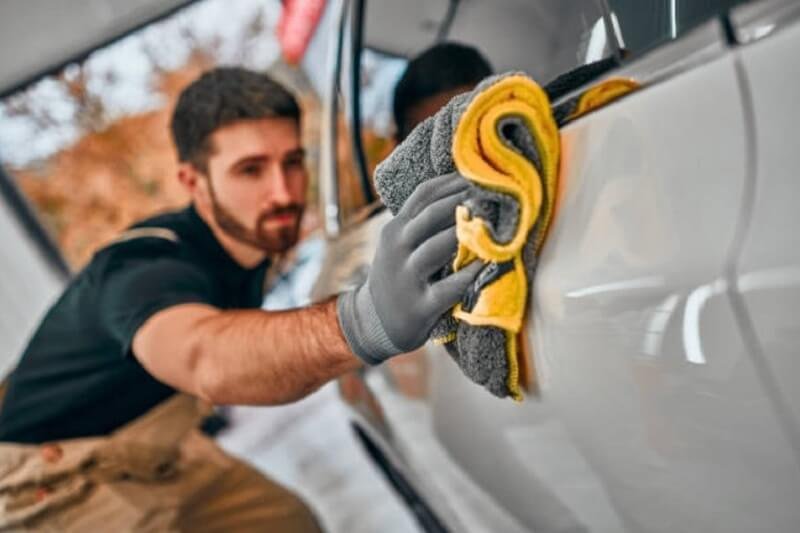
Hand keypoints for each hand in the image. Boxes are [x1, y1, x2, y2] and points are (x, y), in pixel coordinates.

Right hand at [337, 172, 482, 363]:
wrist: (374, 322)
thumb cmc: (399, 276)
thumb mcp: (399, 244)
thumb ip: (422, 222)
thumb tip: (464, 192)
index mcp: (395, 229)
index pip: (424, 194)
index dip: (454, 182)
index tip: (481, 175)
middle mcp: (397, 248)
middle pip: (432, 215)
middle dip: (465, 202)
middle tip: (495, 195)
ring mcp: (407, 277)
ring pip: (438, 246)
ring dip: (467, 233)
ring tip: (496, 224)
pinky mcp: (421, 305)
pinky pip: (450, 287)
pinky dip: (471, 275)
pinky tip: (490, 265)